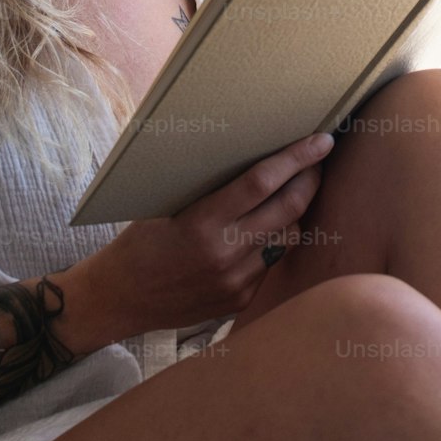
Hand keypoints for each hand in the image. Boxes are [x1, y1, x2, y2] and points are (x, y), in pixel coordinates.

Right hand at [77, 132, 335, 340]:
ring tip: (292, 193)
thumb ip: (215, 192)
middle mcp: (224, 253)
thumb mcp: (170, 206)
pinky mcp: (239, 300)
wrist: (119, 298)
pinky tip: (261, 232)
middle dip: (310, 180)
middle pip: (288, 209)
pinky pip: (270, 264)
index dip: (296, 158)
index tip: (321, 140)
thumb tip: (259, 160)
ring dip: (294, 213)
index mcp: (202, 222)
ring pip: (287, 238)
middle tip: (317, 160)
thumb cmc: (140, 242)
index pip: (262, 182)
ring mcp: (235, 281)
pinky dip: (271, 244)